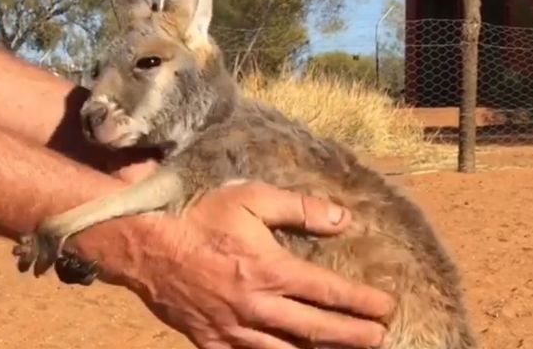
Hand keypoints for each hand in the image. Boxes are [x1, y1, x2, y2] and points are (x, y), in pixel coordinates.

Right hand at [121, 181, 393, 348]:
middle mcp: (258, 306)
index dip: (363, 302)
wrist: (146, 243)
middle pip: (318, 329)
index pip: (330, 292)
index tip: (386, 307)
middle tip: (381, 338)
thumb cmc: (200, 216)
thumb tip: (343, 219)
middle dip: (355, 336)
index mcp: (272, 270)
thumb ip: (301, 209)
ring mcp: (234, 329)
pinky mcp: (212, 342)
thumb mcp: (253, 198)